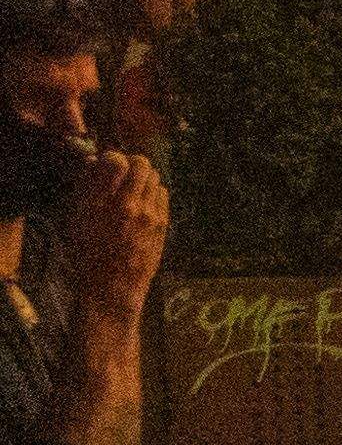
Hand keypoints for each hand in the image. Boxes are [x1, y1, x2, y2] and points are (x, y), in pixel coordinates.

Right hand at [66, 150, 161, 319]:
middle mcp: (129, 206)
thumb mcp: (76, 219)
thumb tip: (95, 161)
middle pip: (142, 164)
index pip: (117, 160)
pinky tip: (142, 203)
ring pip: (155, 178)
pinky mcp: (162, 224)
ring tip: (131, 189)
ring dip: (144, 178)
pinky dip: (153, 193)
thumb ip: (87, 187)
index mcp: (102, 203)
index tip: (108, 163)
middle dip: (132, 164)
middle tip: (122, 173)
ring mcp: (150, 214)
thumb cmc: (87, 253)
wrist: (112, 286)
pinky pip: (162, 195)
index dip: (113, 157)